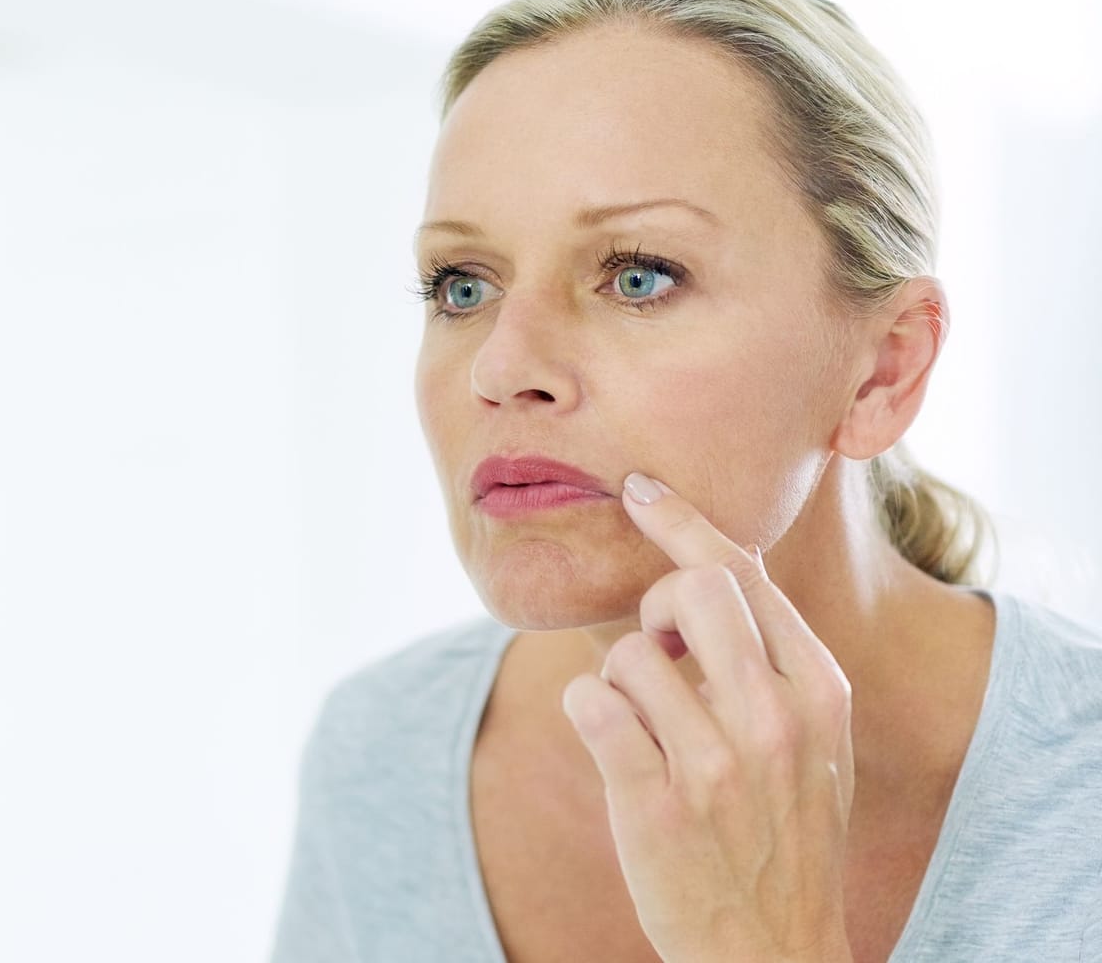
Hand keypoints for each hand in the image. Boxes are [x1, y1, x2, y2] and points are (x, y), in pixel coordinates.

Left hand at [560, 472, 854, 962]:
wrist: (774, 948)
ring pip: (626, 652)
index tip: (641, 488)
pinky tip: (611, 744)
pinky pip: (589, 702)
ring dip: (618, 682)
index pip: (744, 574)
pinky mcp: (656, 800)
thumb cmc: (781, 831)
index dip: (684, 523)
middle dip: (654, 610)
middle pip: (689, 591)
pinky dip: (586, 711)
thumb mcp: (811, 739)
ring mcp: (718, 761)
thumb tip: (691, 573)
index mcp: (819, 690)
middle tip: (659, 657)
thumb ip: (768, 660)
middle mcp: (776, 717)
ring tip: (646, 731)